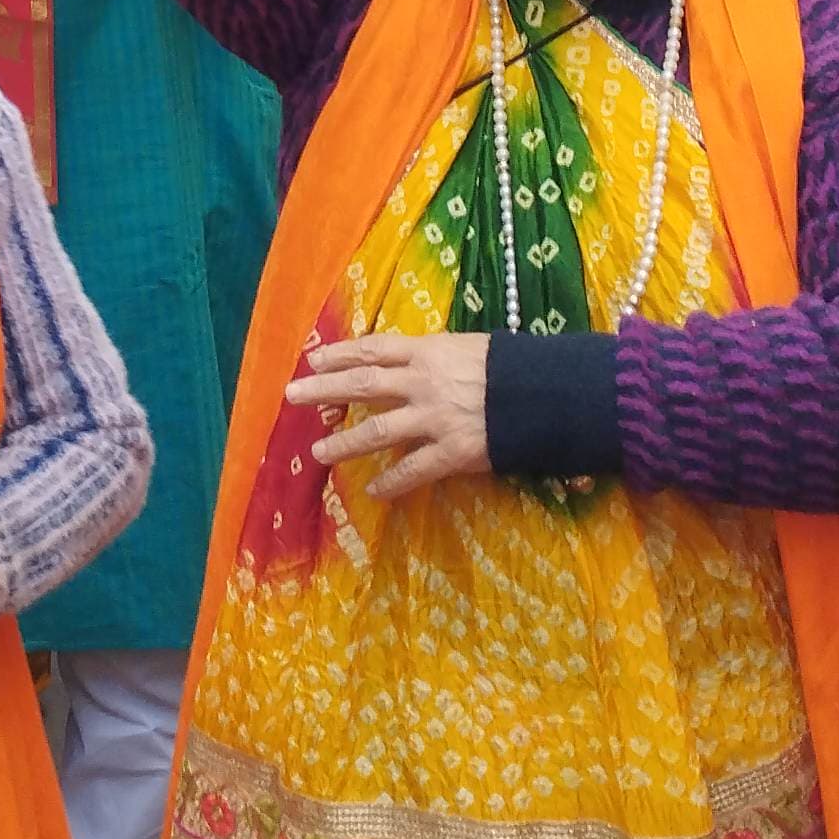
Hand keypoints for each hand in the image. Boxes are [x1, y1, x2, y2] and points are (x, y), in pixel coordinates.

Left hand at [288, 328, 491, 496]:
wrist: (546, 396)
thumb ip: (435, 356)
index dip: (341, 353)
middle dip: (324, 389)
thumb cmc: (511, 366)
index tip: (313, 358)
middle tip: (292, 395)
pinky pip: (413, 471)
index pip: (373, 349)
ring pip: (378, 431)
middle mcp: (423, 384)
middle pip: (363, 385)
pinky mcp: (451, 452)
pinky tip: (374, 492)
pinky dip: (392, 482)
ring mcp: (434, 420)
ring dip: (345, 443)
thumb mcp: (469, 346)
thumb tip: (408, 360)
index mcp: (427, 352)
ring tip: (318, 453)